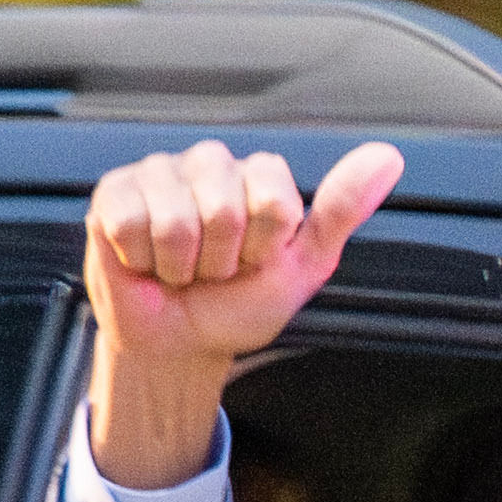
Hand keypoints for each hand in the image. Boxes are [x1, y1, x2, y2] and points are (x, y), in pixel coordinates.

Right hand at [82, 138, 404, 486]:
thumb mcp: (301, 267)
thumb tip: (388, 157)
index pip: (273, 198)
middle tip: (213, 271)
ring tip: (180, 269)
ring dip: (180, 266)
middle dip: (221, 260)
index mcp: (259, 175)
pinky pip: (130, 224)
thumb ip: (341, 211)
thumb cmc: (238, 305)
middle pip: (224, 208)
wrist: (179, 344)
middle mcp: (211, 163)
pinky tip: (143, 261)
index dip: (264, 246)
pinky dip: (140, 261)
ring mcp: (159, 173)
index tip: (255, 263)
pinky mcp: (113, 192)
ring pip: (176, 220)